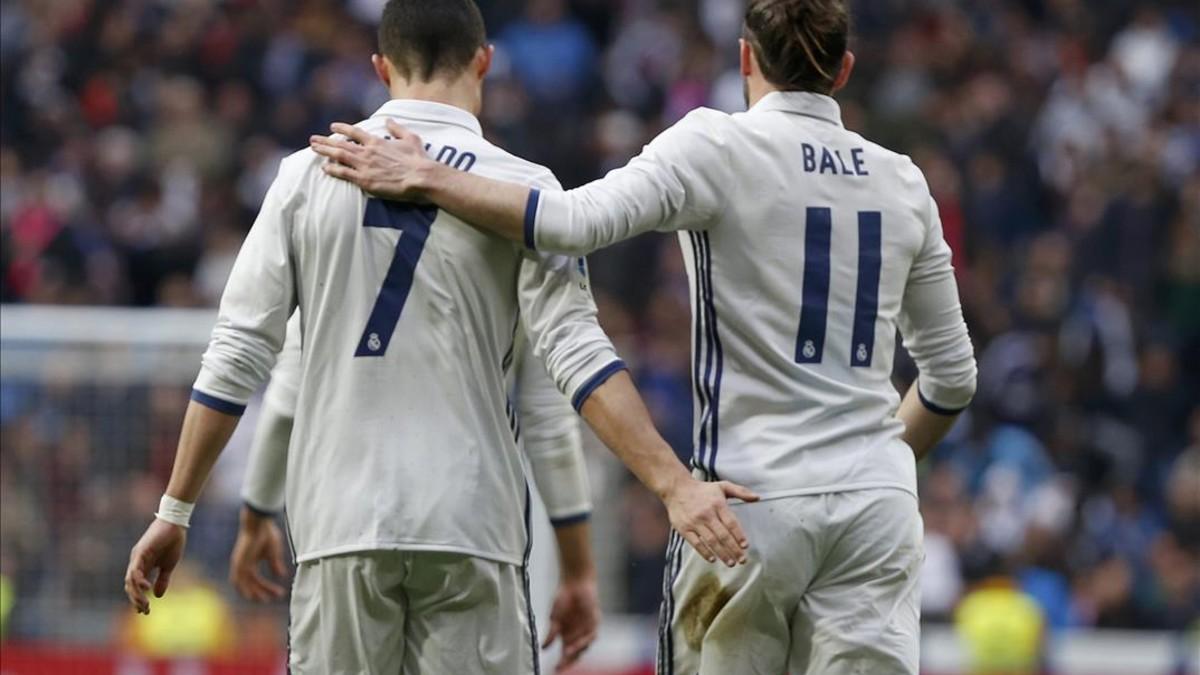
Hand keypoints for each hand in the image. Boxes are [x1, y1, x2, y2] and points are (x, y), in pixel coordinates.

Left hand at [124, 518, 186, 613]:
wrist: (175, 524)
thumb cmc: (173, 542)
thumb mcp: (168, 565)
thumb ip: (162, 580)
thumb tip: (157, 596)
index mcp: (143, 566)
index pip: (136, 586)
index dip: (138, 599)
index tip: (145, 611)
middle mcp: (136, 563)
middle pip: (130, 586)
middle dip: (136, 600)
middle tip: (145, 611)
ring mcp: (137, 558)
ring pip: (130, 581)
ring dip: (136, 594)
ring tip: (144, 604)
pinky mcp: (140, 553)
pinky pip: (135, 570)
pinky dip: (138, 581)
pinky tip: (146, 589)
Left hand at [229, 506, 289, 601]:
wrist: (259, 523)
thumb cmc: (266, 534)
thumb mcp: (273, 552)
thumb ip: (275, 564)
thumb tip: (281, 576)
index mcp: (250, 562)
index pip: (258, 580)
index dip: (268, 588)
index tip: (280, 593)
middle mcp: (243, 565)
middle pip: (251, 584)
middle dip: (262, 592)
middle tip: (272, 600)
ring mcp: (240, 564)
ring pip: (243, 585)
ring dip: (252, 593)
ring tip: (263, 600)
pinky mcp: (239, 562)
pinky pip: (238, 580)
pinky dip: (243, 589)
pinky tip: (251, 596)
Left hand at [309, 119, 434, 200]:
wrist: (421, 177)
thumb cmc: (418, 159)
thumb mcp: (410, 138)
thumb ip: (397, 128)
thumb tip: (388, 120)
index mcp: (377, 141)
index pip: (355, 132)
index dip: (342, 128)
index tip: (332, 127)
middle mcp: (367, 152)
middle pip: (341, 144)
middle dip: (326, 141)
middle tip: (313, 139)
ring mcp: (364, 166)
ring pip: (338, 156)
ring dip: (324, 152)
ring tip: (313, 149)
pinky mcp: (365, 181)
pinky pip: (344, 174)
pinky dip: (333, 170)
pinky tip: (324, 168)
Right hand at [543, 575, 599, 671]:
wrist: (575, 582)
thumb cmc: (563, 599)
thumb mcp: (554, 618)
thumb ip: (551, 632)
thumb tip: (544, 648)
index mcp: (568, 637)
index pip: (566, 655)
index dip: (562, 664)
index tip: (554, 670)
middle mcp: (578, 635)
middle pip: (575, 654)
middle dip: (568, 662)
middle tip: (560, 667)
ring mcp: (587, 629)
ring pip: (583, 646)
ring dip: (576, 650)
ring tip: (566, 653)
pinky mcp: (594, 621)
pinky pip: (590, 634)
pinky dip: (583, 640)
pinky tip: (575, 641)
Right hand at [661, 477, 757, 566]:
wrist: (677, 488)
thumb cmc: (702, 489)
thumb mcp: (722, 486)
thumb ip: (741, 491)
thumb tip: (757, 498)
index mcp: (717, 504)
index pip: (731, 522)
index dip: (739, 535)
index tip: (745, 546)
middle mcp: (707, 514)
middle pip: (723, 535)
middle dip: (734, 549)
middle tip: (742, 560)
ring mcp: (695, 522)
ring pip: (711, 541)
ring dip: (722, 554)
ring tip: (731, 563)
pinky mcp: (684, 529)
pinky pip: (696, 543)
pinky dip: (704, 552)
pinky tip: (712, 559)